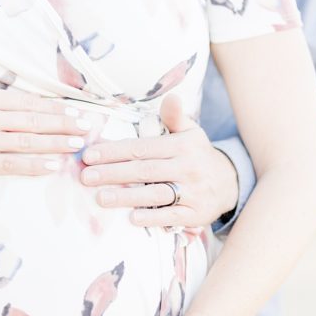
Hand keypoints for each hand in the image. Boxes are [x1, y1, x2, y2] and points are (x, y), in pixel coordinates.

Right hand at [0, 86, 91, 182]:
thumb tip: (29, 106)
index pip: (28, 102)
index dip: (56, 108)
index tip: (78, 111)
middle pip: (33, 119)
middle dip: (65, 123)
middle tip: (89, 127)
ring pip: (27, 141)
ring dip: (56, 143)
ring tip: (78, 145)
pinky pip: (11, 163)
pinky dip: (35, 164)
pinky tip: (53, 165)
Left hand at [79, 95, 238, 227]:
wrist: (230, 183)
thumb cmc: (197, 156)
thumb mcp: (190, 133)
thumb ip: (175, 117)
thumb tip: (171, 97)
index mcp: (183, 145)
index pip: (142, 148)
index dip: (114, 151)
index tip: (89, 155)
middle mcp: (189, 167)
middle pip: (144, 170)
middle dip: (112, 173)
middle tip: (85, 176)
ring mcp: (193, 191)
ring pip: (156, 193)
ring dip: (126, 197)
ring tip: (100, 198)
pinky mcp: (196, 213)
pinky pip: (172, 215)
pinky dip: (153, 216)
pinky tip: (132, 218)